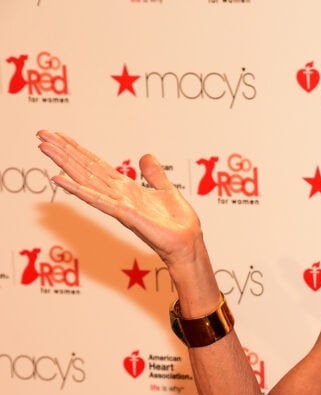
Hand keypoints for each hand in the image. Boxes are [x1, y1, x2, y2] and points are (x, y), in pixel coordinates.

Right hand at [37, 130, 201, 266]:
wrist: (188, 243)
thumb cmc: (178, 224)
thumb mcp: (167, 191)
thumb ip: (154, 174)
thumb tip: (146, 156)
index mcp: (126, 189)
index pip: (96, 165)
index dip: (77, 150)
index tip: (58, 135)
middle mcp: (117, 196)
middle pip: (85, 169)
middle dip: (63, 152)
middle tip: (41, 134)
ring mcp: (118, 205)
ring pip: (86, 180)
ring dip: (64, 164)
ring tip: (44, 148)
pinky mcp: (125, 215)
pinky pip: (98, 200)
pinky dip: (78, 189)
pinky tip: (60, 179)